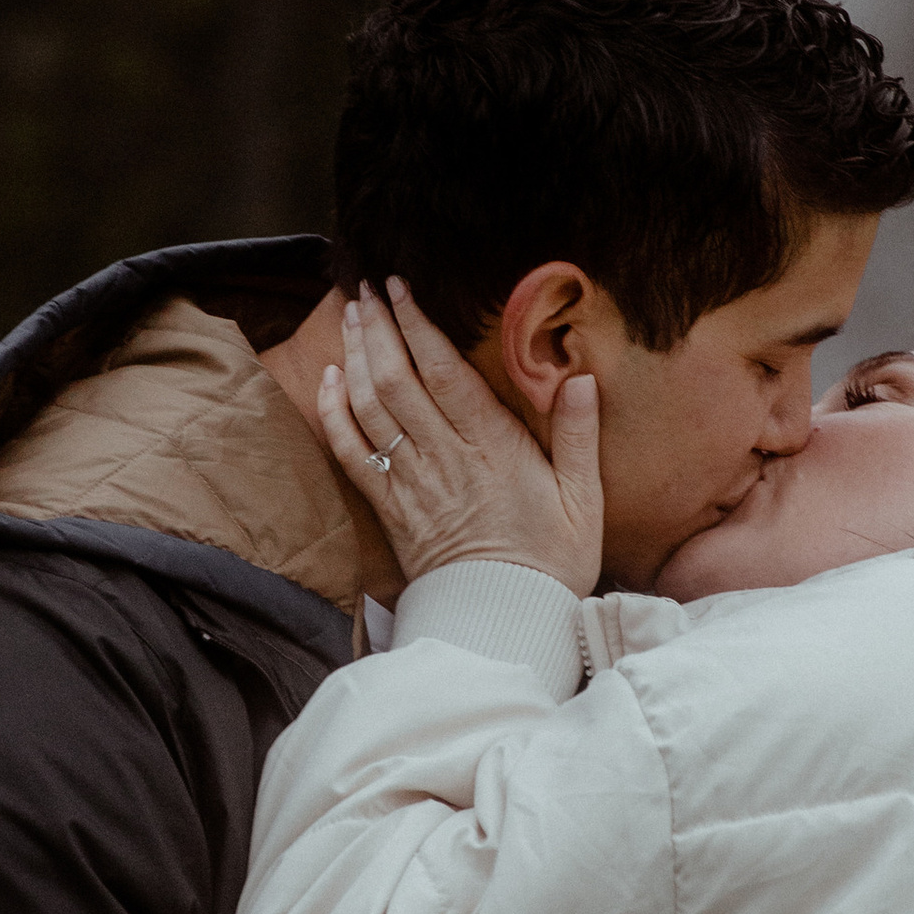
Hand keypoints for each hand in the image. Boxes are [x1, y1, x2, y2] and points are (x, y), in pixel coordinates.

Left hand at [317, 281, 602, 596]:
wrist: (504, 626)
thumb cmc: (551, 563)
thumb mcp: (583, 501)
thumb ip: (578, 437)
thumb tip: (583, 378)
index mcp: (494, 448)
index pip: (444, 372)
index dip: (417, 325)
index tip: (400, 288)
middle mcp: (446, 458)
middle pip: (397, 380)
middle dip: (377, 329)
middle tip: (365, 290)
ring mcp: (412, 484)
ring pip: (371, 409)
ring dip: (354, 358)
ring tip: (350, 319)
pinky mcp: (391, 512)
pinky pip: (352, 456)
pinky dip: (335, 415)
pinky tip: (329, 382)